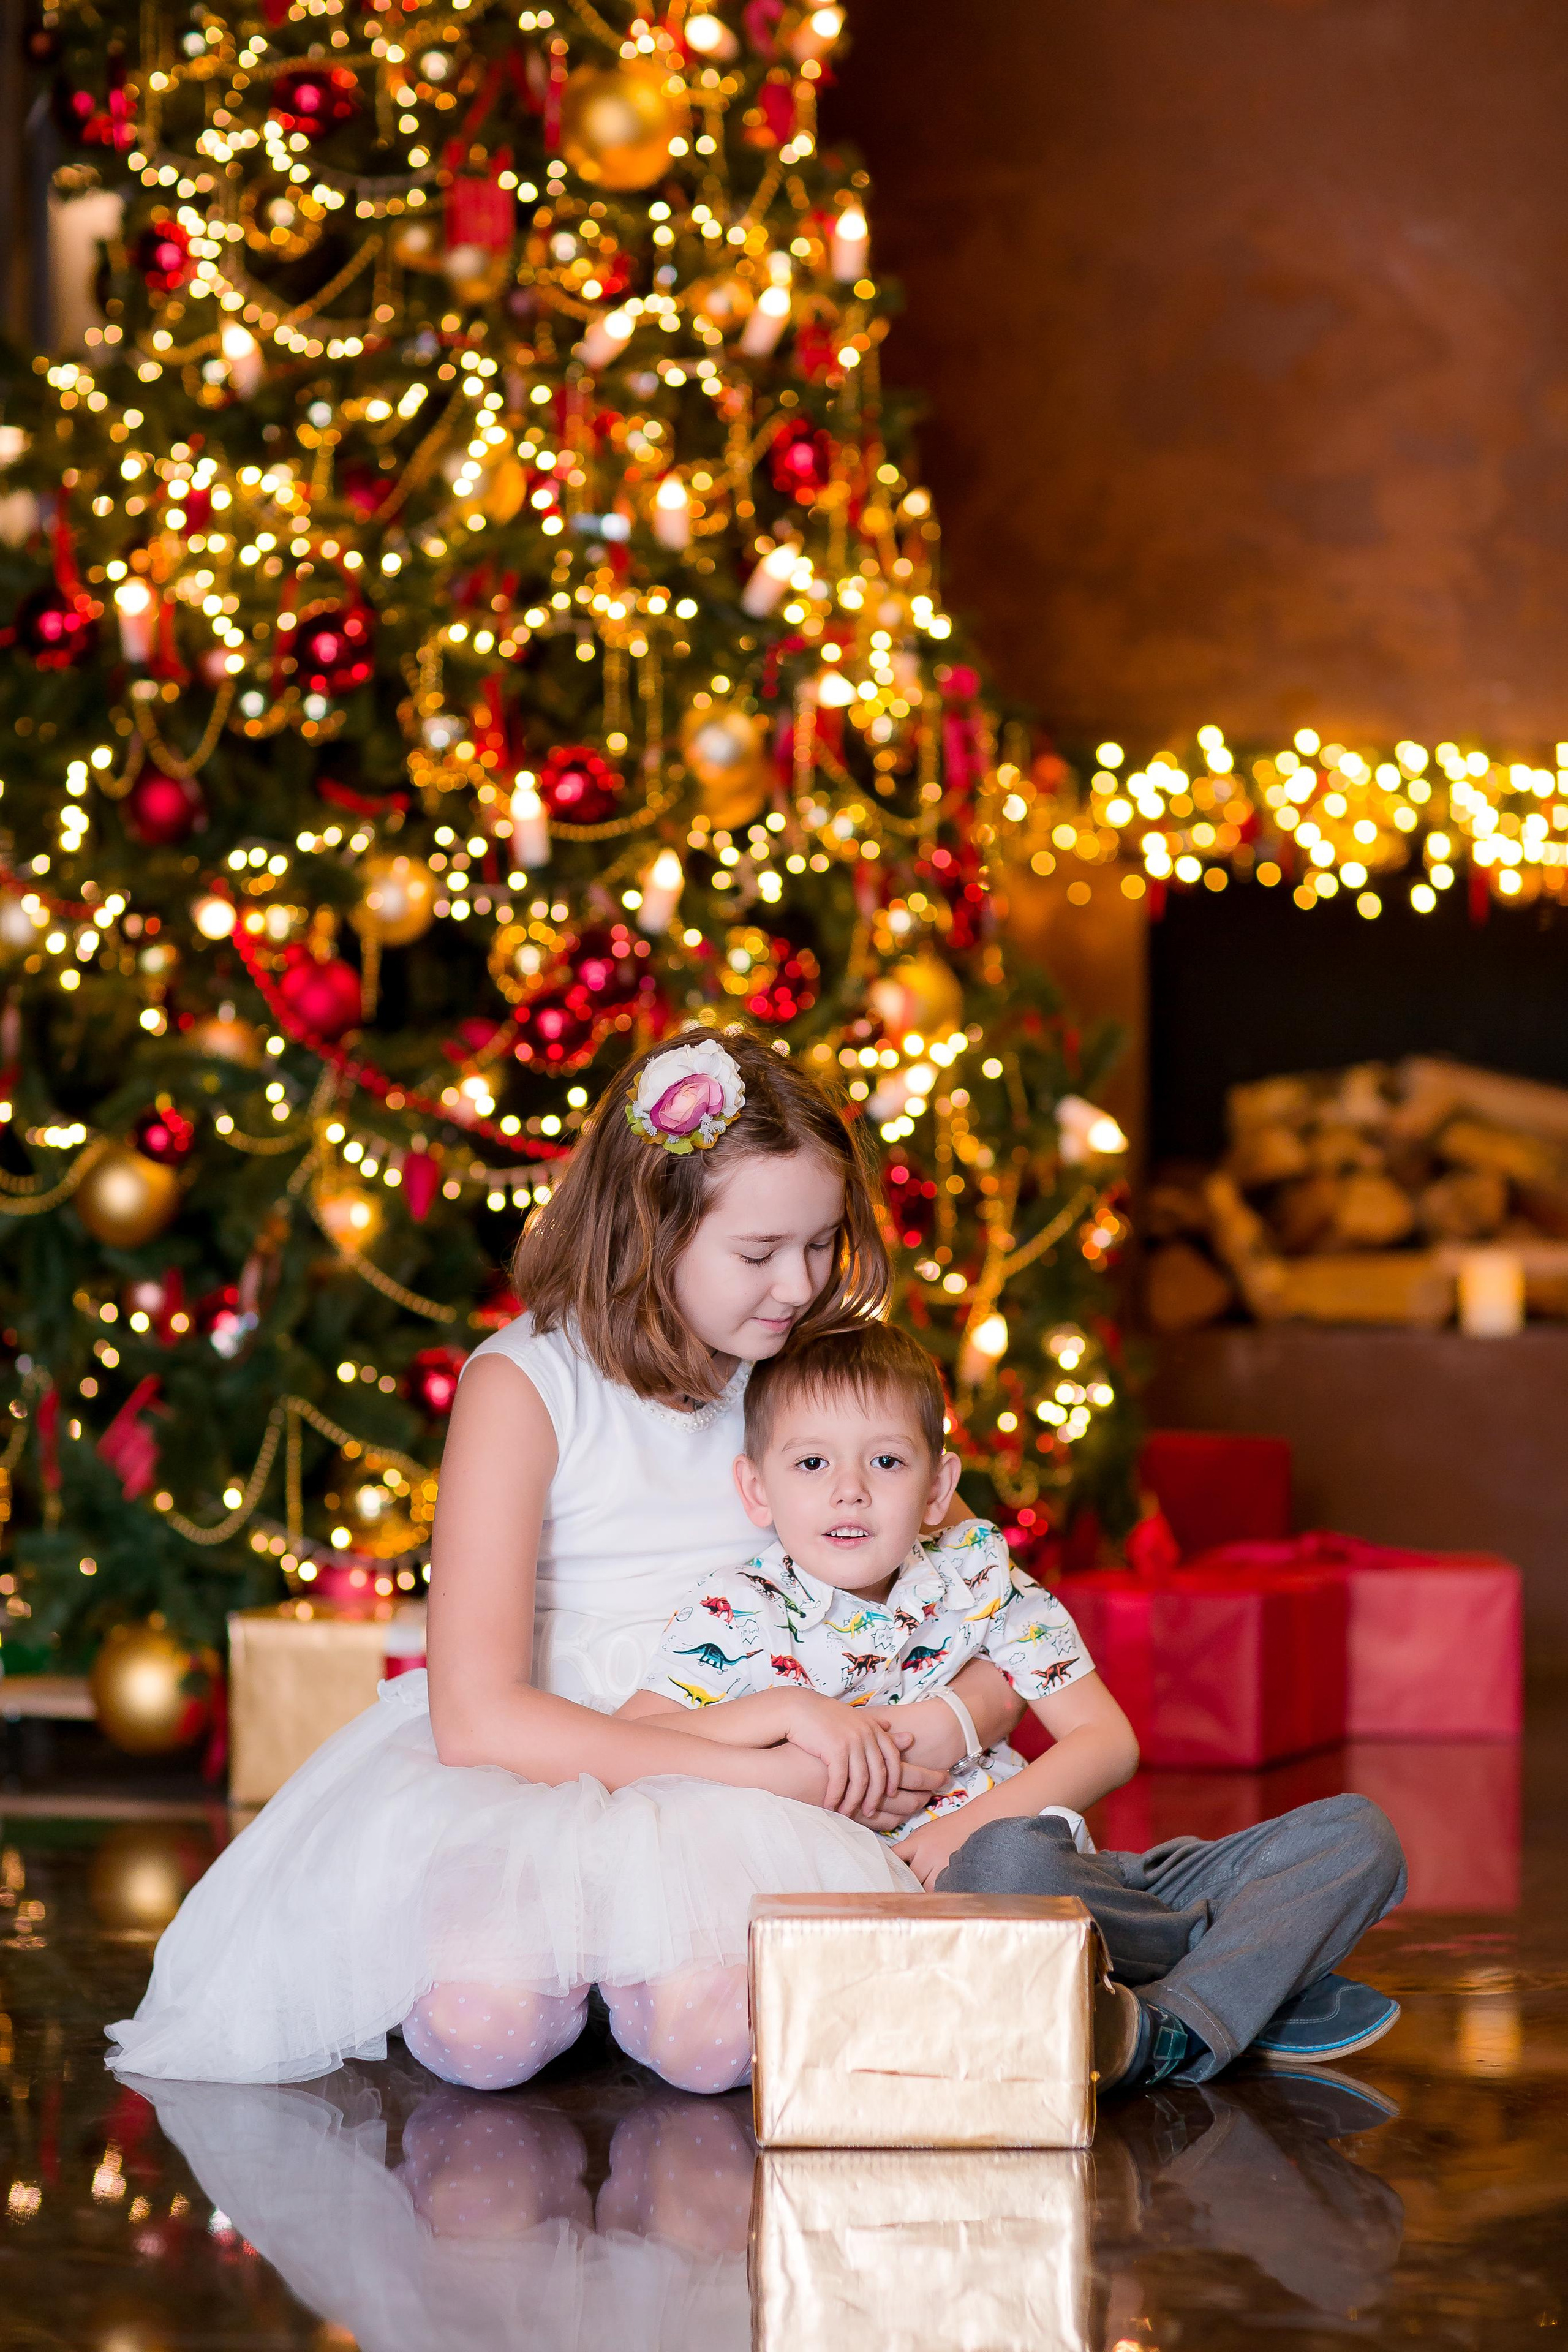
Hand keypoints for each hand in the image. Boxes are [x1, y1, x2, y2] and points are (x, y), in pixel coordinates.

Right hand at [780, 1691, 915, 1820]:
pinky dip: (836, 1796)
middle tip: (869, 1811)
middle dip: (875, 1796)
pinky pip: (840, 1780)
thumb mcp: (853, 1716)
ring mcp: (852, 1742)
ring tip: (847, 1814)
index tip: (891, 1794)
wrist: (799, 1708)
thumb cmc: (824, 1714)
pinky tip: (830, 1805)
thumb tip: (890, 1726)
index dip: (893, 1778)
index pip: (892, 1757)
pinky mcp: (836, 1750)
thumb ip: (873, 1723)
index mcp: (872, 1727)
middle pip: (878, 1773)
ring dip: (854, 1801)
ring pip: (860, 1781)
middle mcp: (866, 1734)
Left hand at [893, 1813, 972, 1890]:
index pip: (895, 1855)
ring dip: (921, 1888)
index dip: (889, 1865)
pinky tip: (934, 1888)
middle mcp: (928, 1855)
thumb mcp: (923, 1832)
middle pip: (909, 1876)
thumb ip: (910, 1847)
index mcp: (918, 1842)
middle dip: (906, 1880)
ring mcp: (942, 1866)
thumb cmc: (946, 1829)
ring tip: (920, 1887)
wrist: (972, 1824)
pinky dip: (936, 1891)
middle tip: (904, 1884)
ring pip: (924, 1887)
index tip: (885, 1872)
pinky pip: (940, 1889)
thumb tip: (895, 1862)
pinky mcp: (954, 1874)